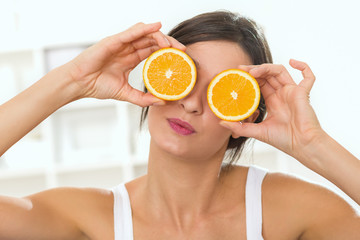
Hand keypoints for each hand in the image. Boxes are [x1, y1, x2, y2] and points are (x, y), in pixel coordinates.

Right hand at [66, 22, 184, 106]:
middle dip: (169, 43)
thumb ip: (143, 98)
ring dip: (160, 37)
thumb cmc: (97, 85)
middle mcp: (128, 48)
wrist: (79, 84)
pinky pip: (131, 32)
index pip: (153, 50)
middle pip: (152, 40)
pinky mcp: (113, 41)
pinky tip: (156, 27)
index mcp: (131, 58)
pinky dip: (145, 28)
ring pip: (144, 34)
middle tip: (183, 51)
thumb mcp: (125, 94)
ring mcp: (121, 43)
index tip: (181, 58)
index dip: (167, 52)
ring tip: (172, 45)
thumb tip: (161, 102)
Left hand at [221, 60, 322, 159]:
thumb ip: (239, 127)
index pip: (259, 83)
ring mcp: (292, 92)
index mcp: (273, 101)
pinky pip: (308, 77)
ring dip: (266, 68)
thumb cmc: (283, 140)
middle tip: (241, 69)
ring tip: (253, 71)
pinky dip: (304, 67)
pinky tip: (293, 61)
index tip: (237, 75)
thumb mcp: (257, 131)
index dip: (249, 78)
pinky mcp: (303, 93)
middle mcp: (282, 94)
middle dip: (254, 70)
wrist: (301, 146)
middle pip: (267, 75)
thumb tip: (221, 122)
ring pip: (280, 72)